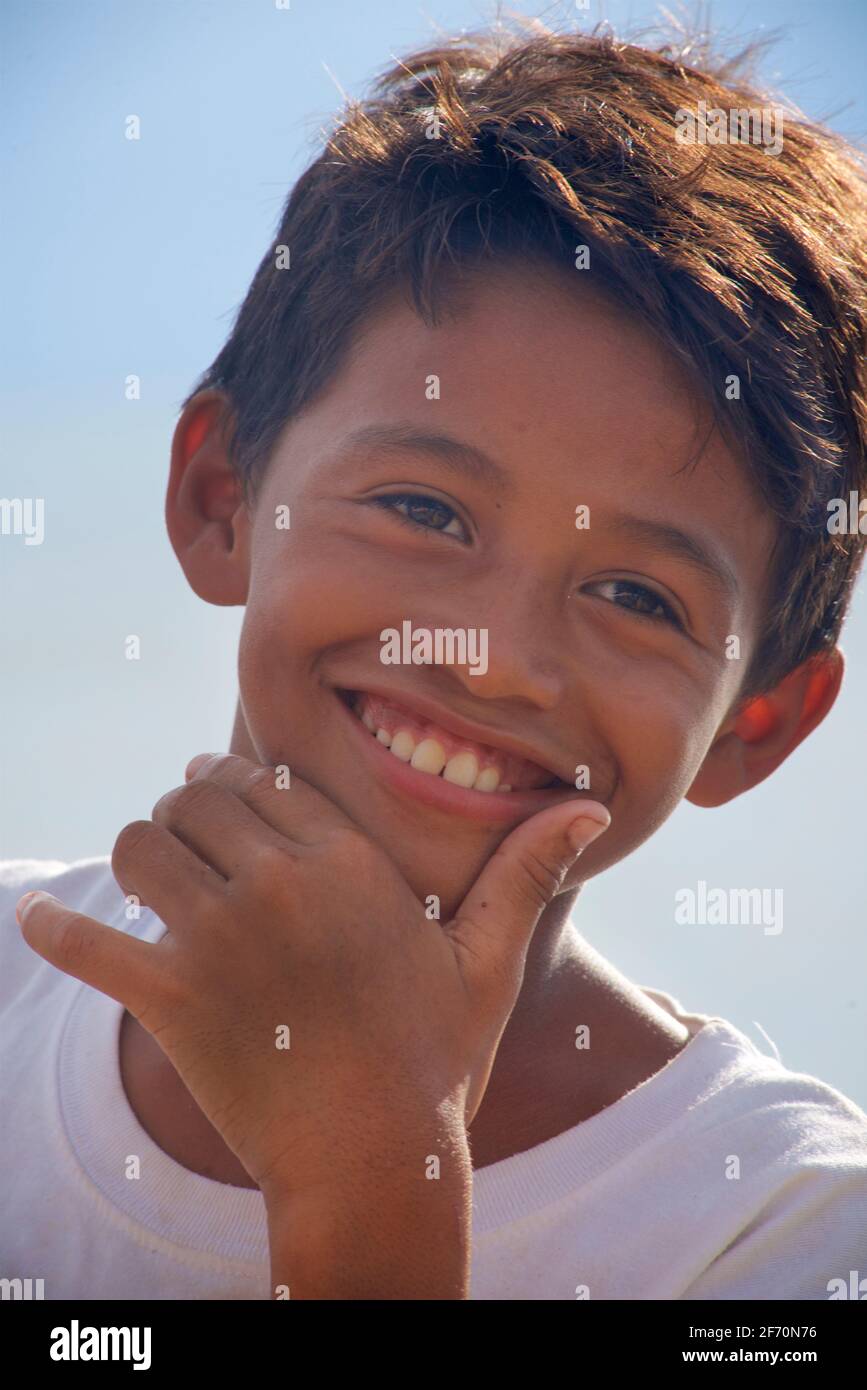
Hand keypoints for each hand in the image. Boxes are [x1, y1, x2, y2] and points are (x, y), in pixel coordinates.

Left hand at [16, 754, 608, 1198]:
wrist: (374, 1158)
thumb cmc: (436, 1059)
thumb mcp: (487, 960)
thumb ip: (527, 872)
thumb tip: (592, 809)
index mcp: (347, 862)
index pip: (260, 782)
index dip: (229, 780)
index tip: (214, 787)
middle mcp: (278, 885)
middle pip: (193, 802)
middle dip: (182, 810)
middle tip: (179, 830)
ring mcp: (220, 941)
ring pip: (142, 849)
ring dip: (135, 852)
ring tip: (143, 871)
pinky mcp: (172, 1000)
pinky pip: (93, 945)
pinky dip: (58, 929)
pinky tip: (39, 919)